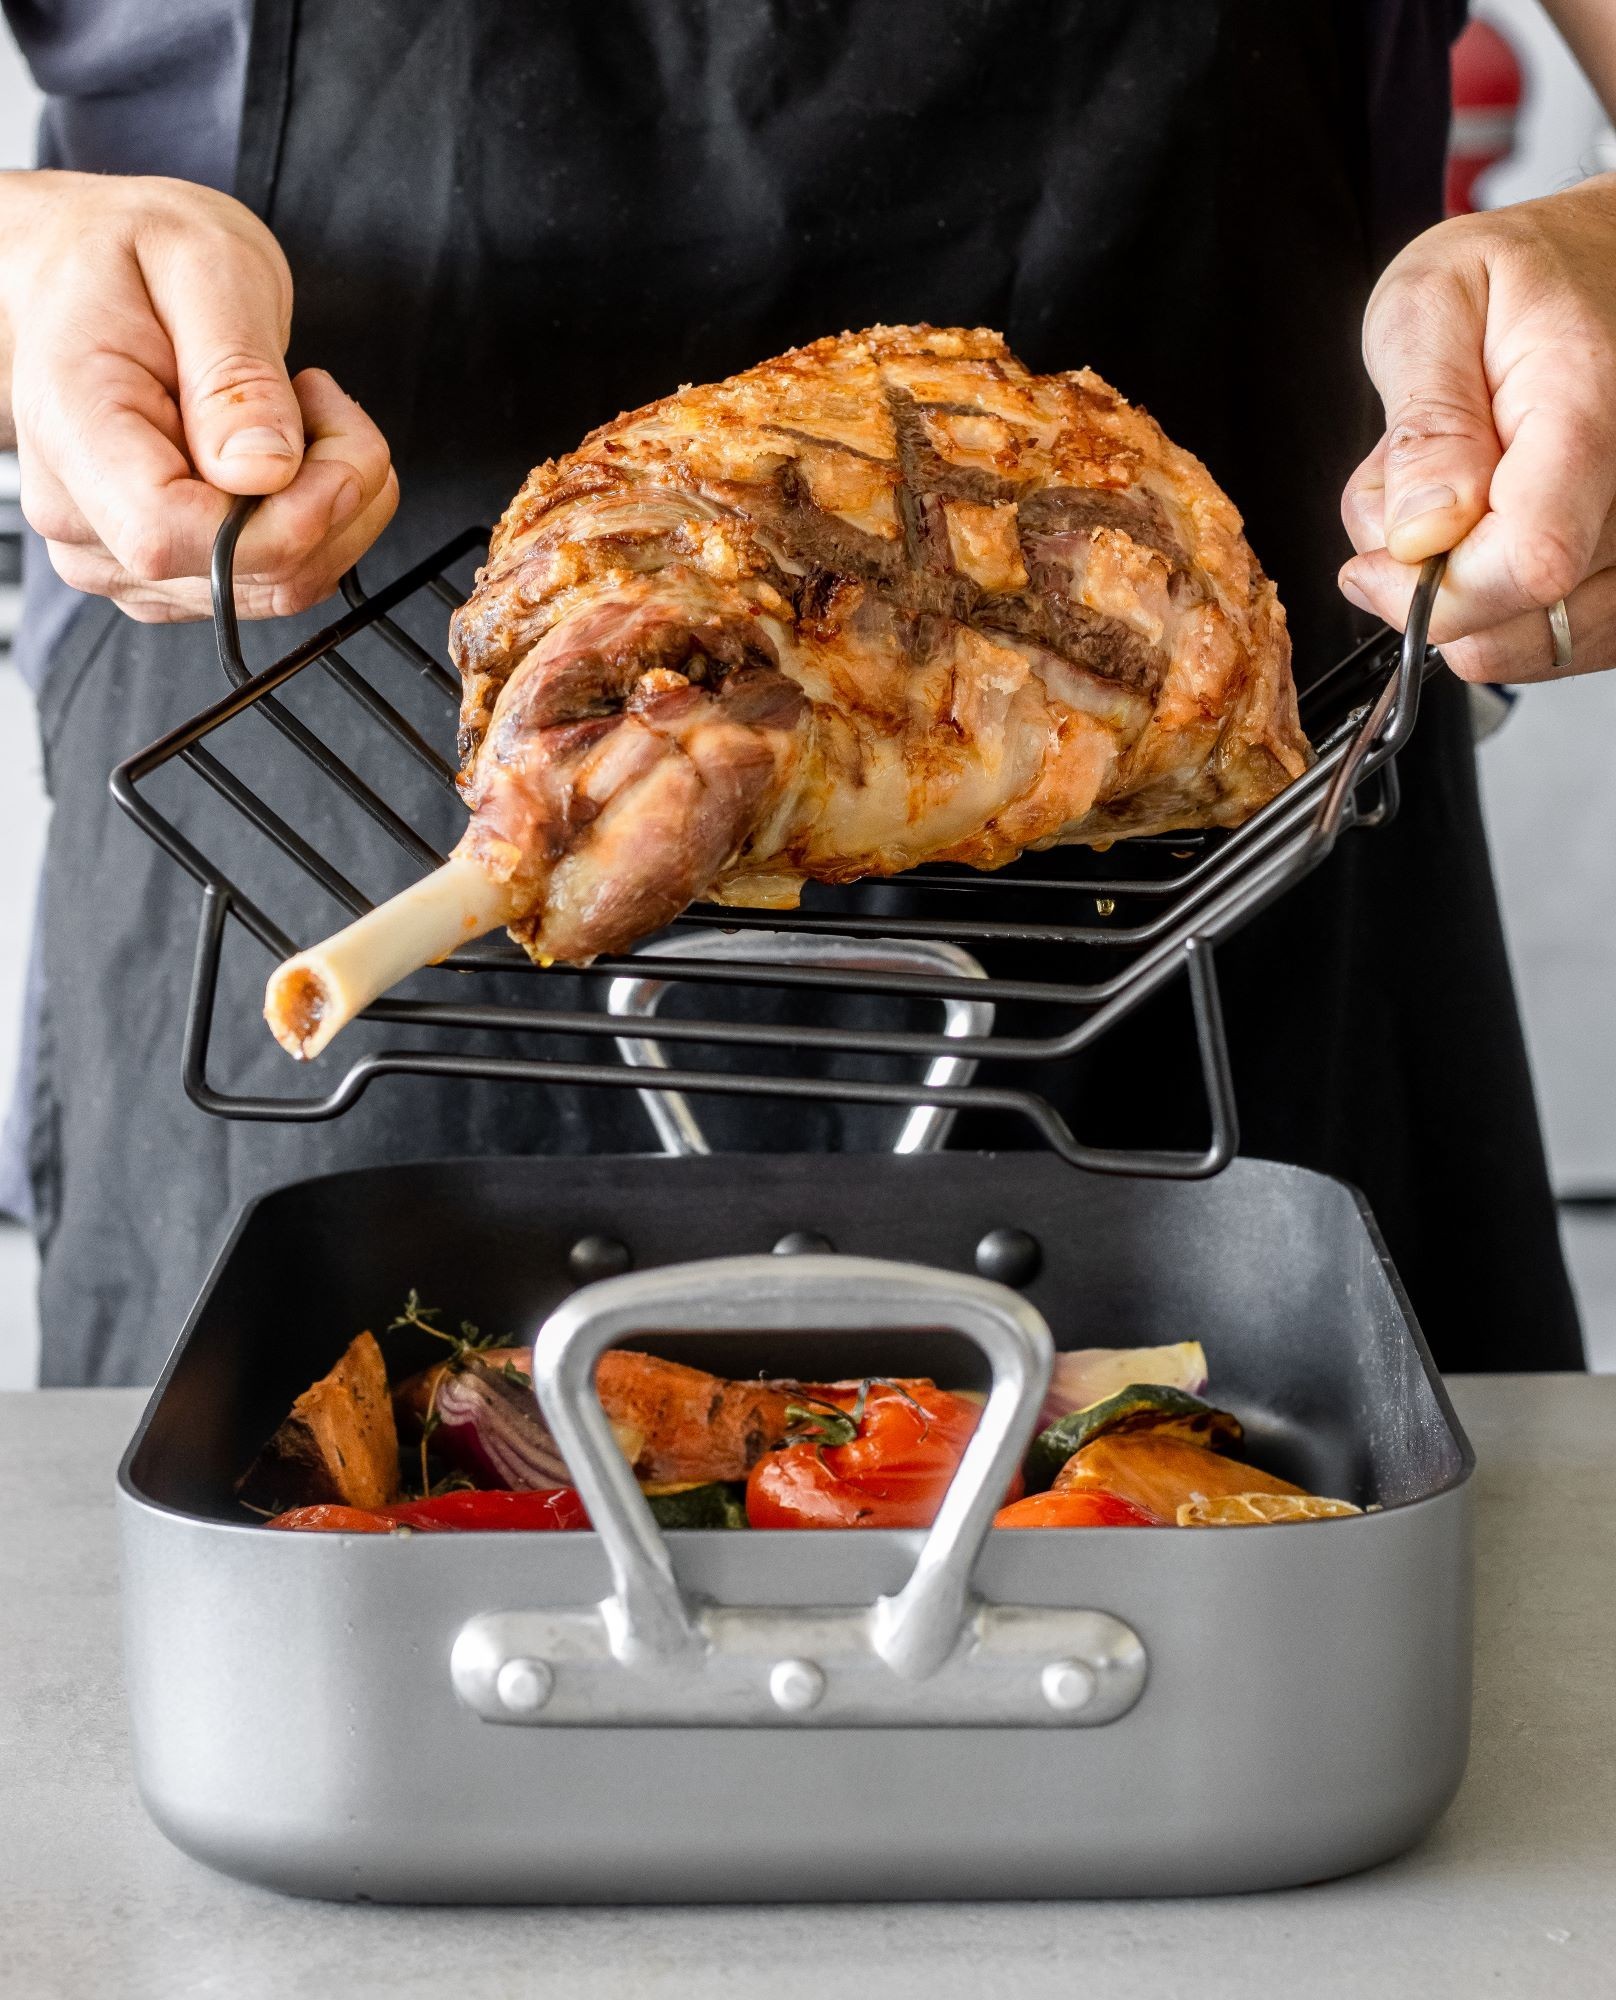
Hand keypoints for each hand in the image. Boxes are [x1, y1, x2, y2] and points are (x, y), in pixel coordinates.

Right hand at [0, 171, 396, 622]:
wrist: (82, 272)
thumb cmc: (130, 255)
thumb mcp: (203, 266)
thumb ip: (236, 373)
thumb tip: (263, 471)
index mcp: (73, 428)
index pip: (169, 535)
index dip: (281, 517)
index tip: (329, 439)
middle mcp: (81, 514)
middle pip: (246, 570)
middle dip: (333, 493)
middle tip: (322, 396)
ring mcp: (120, 556)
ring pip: (278, 587)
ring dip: (333, 506)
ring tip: (300, 412)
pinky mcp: (167, 573)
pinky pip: (275, 581)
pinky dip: (317, 521)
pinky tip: (288, 454)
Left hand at [1340, 173, 1615, 682]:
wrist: (1597, 263)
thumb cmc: (1516, 277)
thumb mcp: (1430, 304)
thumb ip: (1424, 422)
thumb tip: (1422, 530)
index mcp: (1589, 405)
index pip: (1533, 560)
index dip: (1435, 592)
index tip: (1375, 563)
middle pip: (1529, 613)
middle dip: (1433, 585)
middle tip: (1408, 503)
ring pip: (1542, 640)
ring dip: (1466, 600)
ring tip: (1451, 505)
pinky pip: (1565, 640)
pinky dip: (1502, 611)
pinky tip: (1484, 540)